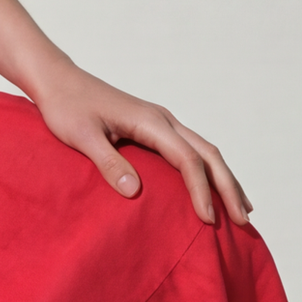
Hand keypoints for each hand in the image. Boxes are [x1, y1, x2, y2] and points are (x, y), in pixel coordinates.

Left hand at [27, 62, 249, 226]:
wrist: (59, 81)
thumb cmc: (66, 107)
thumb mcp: (81, 137)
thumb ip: (108, 162)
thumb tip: (135, 192)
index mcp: (150, 122)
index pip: (187, 159)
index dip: (200, 191)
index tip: (207, 220)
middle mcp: (163, 120)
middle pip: (209, 154)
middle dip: (228, 187)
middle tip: (242, 220)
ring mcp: (161, 122)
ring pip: (205, 151)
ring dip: (224, 179)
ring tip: (241, 209)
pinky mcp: (154, 128)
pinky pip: (191, 150)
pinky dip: (208, 171)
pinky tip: (212, 188)